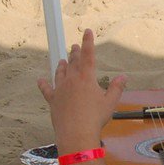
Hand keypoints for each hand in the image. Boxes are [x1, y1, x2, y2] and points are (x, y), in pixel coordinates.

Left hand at [37, 29, 127, 153]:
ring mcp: (60, 89)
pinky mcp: (53, 100)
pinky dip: (43, 84)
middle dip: (75, 53)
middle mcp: (72, 80)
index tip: (86, 31)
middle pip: (73, 62)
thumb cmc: (95, 118)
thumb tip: (123, 77)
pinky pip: (47, 89)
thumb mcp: (110, 103)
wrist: (76, 132)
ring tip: (63, 60)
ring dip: (62, 66)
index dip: (88, 42)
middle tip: (75, 46)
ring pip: (60, 73)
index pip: (89, 55)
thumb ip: (116, 88)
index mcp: (87, 78)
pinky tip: (40, 80)